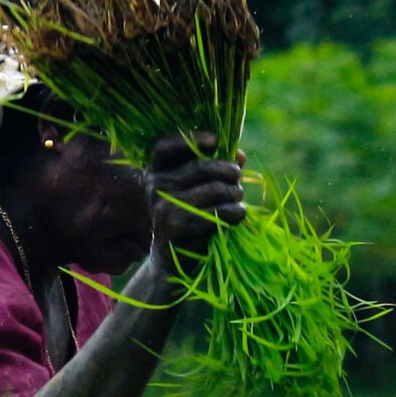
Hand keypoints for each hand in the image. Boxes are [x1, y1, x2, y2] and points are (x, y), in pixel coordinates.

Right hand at [145, 132, 245, 257]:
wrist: (174, 258)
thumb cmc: (190, 216)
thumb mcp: (199, 188)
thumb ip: (217, 169)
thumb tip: (240, 155)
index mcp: (157, 171)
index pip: (165, 145)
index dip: (190, 138)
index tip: (216, 141)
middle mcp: (155, 186)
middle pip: (200, 167)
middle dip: (227, 170)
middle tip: (238, 177)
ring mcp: (163, 207)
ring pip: (213, 189)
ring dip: (234, 193)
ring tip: (238, 198)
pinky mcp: (176, 227)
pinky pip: (216, 213)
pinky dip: (235, 212)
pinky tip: (239, 214)